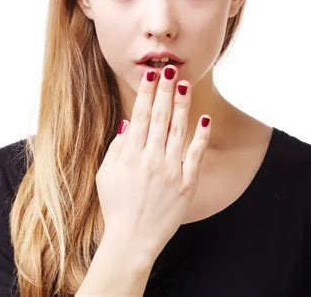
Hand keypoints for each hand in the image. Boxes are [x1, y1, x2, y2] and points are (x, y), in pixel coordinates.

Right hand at [95, 65, 210, 259]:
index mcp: (130, 154)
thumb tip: (128, 123)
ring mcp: (170, 171)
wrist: (132, 239)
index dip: (147, 93)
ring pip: (178, 130)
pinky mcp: (186, 184)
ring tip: (186, 85)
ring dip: (183, 105)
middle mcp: (151, 158)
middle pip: (160, 117)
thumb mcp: (106, 174)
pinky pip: (195, 155)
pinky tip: (204, 119)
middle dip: (165, 91)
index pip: (141, 116)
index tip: (151, 75)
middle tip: (170, 70)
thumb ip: (116, 146)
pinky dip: (200, 137)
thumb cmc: (115, 205)